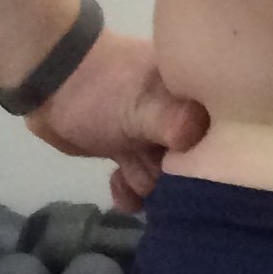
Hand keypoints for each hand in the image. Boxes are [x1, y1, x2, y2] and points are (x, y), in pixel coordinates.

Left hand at [24, 27, 210, 212]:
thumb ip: (173, 122)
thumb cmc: (102, 89)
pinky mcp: (131, 151)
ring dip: (147, 184)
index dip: (210, 162)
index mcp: (197, 98)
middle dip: (174, 179)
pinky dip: (129, 191)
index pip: (223, 139)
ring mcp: (156, 136)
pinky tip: (116, 182)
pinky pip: (142, 183)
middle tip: (152, 173)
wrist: (49, 82)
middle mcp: (185, 117)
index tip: (190, 172)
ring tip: (128, 173)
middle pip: (196, 165)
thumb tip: (198, 138)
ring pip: (167, 177)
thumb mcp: (141, 105)